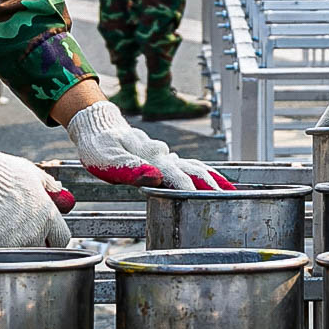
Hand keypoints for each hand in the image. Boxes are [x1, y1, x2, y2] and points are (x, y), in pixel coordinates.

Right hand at [0, 148, 74, 247]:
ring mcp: (12, 246)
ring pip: (21, 256)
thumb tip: (58, 190)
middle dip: (37, 243)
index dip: (53, 235)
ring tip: (1, 228)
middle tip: (23, 231)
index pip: (62, 238)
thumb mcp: (30, 173)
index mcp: (46, 216)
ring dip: (15, 247)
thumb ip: (48, 185)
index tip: (47, 233)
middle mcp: (33, 234)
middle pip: (44, 251)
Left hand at [68, 101, 234, 190]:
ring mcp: (165, 155)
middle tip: (232, 201)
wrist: (97, 125)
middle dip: (214, 186)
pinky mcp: (163, 157)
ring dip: (215, 179)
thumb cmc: (99, 146)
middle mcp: (163, 156)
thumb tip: (155, 176)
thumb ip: (130, 169)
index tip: (209, 203)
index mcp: (152, 158)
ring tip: (232, 191)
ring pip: (196, 166)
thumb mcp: (106, 160)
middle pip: (195, 171)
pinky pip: (189, 165)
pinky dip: (205, 173)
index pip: (178, 178)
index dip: (193, 191)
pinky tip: (213, 180)